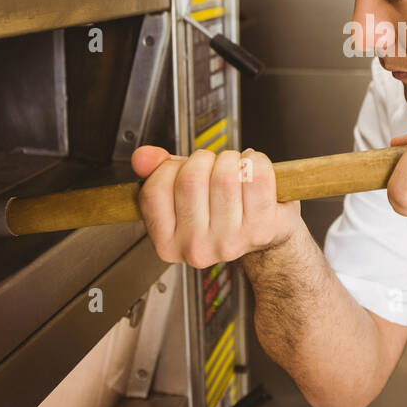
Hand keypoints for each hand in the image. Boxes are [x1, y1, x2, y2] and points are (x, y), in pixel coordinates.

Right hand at [130, 145, 301, 265]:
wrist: (264, 233)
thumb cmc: (220, 209)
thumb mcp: (181, 191)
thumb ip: (156, 171)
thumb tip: (142, 158)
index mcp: (167, 242)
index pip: (155, 190)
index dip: (171, 168)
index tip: (185, 170)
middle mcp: (195, 248)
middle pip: (191, 179)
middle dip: (205, 159)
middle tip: (214, 166)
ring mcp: (229, 242)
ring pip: (224, 176)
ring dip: (232, 159)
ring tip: (235, 169)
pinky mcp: (260, 230)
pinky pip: (256, 178)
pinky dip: (257, 161)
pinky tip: (254, 169)